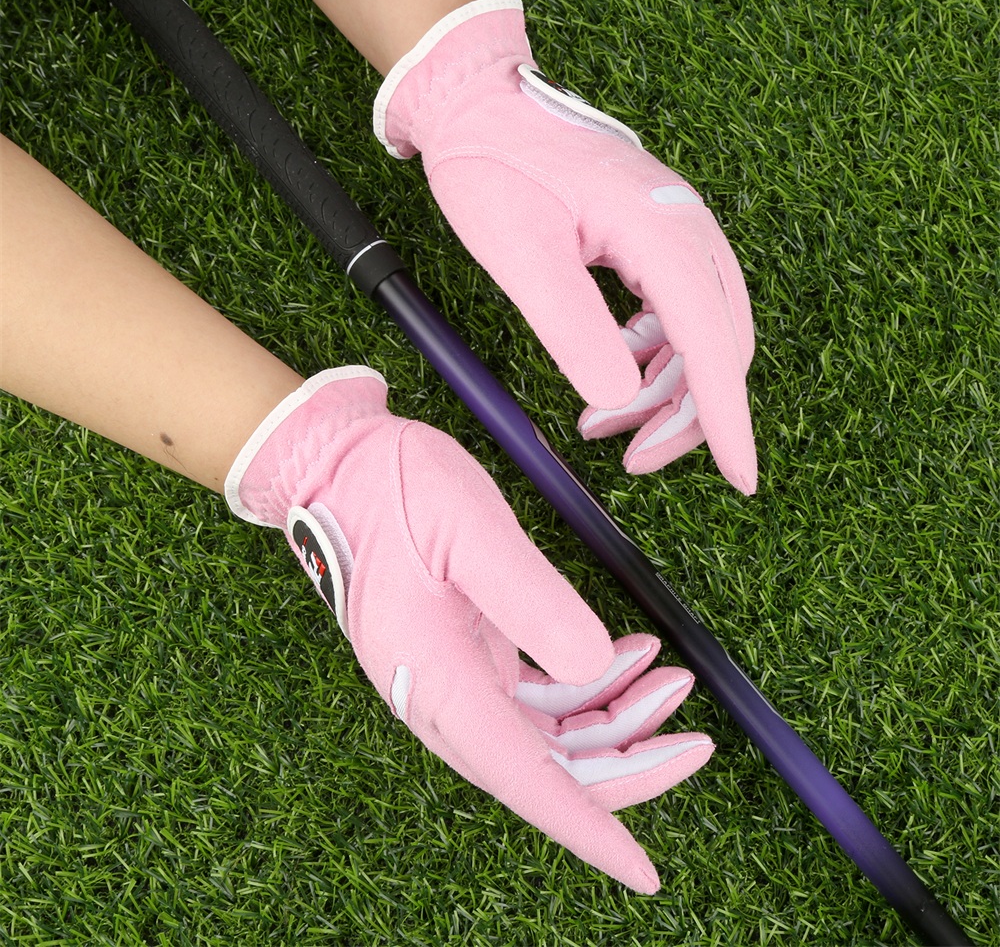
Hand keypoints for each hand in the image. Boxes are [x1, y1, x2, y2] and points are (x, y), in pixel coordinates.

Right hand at [226, 367, 712, 891]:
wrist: (334, 469)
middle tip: (696, 736)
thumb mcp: (469, 529)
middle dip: (628, 762)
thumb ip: (531, 600)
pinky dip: (589, 684)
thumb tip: (599, 664)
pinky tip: (629, 655)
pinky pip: (536, 694)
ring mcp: (453, 676)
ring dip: (616, 719)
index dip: (588, 828)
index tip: (644, 872)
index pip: (523, 778)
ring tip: (672, 677)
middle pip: (547, 766)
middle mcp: (442, 696)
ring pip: (549, 734)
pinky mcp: (465, 653)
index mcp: (436, 679)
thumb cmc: (390, 491)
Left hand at [374, 0, 756, 492]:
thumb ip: (572, 327)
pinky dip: (649, 357)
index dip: (727, 419)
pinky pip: (672, 313)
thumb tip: (619, 399)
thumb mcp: (522, 253)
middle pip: (718, 344)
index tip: (742, 479)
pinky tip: (611, 372)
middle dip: (684, 414)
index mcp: (662, 230)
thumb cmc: (493, 165)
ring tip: (599, 423)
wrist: (478, 103)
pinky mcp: (651, 238)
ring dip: (662, 390)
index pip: (712, 342)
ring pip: (698, 334)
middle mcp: (685, 229)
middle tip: (630, 456)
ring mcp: (672, 232)